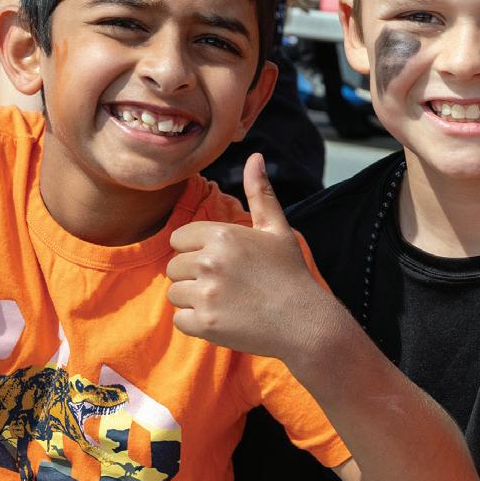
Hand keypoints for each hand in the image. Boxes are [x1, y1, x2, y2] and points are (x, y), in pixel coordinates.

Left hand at [167, 153, 329, 359]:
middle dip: (194, 276)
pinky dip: (196, 324)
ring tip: (226, 302)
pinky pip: (180, 320)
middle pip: (174, 267)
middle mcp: (210, 261)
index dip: (197, 251)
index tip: (222, 262)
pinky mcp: (206, 324)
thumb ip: (259, 193)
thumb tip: (255, 156)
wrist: (305, 323)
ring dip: (194, 300)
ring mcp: (207, 294)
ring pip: (175, 294)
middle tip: (227, 285)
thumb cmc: (290, 274)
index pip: (179, 239)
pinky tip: (223, 319)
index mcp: (222, 235)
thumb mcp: (277, 229)